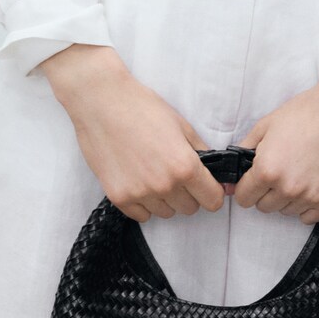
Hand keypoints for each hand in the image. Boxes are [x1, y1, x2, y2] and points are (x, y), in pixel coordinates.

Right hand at [41, 44, 225, 222]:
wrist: (102, 103)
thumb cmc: (142, 108)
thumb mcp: (181, 125)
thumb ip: (202, 153)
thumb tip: (217, 176)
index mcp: (184, 166)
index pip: (213, 201)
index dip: (212, 191)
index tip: (205, 184)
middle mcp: (164, 185)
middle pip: (190, 208)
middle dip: (188, 193)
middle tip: (176, 171)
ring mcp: (140, 193)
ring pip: (166, 213)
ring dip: (166, 198)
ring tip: (153, 172)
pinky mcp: (118, 197)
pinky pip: (141, 215)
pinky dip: (144, 203)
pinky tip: (138, 180)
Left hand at [230, 64, 318, 223]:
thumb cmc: (307, 111)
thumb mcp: (267, 124)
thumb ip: (244, 150)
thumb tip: (232, 174)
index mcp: (268, 169)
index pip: (244, 198)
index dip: (247, 186)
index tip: (255, 178)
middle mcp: (288, 187)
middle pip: (264, 207)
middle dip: (267, 191)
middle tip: (280, 170)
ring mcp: (311, 196)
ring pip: (287, 211)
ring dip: (288, 197)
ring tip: (300, 170)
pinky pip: (309, 217)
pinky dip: (307, 204)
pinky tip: (312, 183)